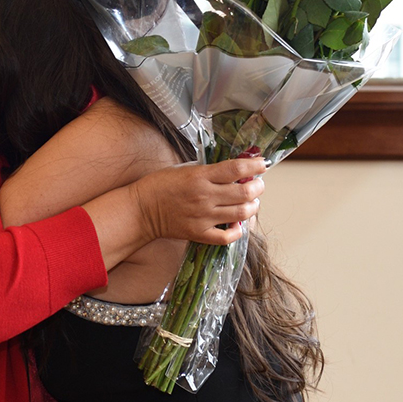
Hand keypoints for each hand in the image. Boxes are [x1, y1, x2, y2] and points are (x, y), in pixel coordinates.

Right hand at [132, 158, 265, 245]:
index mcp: (200, 176)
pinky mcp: (199, 234)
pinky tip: (236, 223)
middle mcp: (204, 197)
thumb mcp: (184, 168)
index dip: (254, 166)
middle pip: (244, 192)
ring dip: (253, 207)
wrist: (141, 209)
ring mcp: (203, 217)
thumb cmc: (160, 185)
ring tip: (251, 202)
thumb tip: (234, 169)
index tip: (261, 164)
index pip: (236, 169)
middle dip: (258, 187)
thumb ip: (209, 169)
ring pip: (241, 214)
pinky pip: (227, 237)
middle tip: (257, 184)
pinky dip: (237, 231)